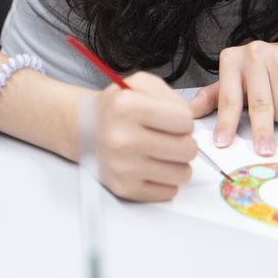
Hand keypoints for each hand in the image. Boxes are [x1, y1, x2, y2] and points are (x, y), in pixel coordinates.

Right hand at [90, 71, 196, 201]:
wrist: (87, 130)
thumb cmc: (118, 108)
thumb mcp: (140, 85)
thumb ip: (171, 96)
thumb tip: (190, 120)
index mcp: (125, 107)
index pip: (184, 120)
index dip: (183, 119)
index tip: (171, 120)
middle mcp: (121, 138)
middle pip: (187, 149)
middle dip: (185, 142)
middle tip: (170, 138)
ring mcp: (122, 167)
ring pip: (183, 174)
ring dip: (178, 163)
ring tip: (162, 153)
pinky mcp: (125, 189)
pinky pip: (169, 192)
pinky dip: (166, 180)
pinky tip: (152, 166)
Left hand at [190, 40, 277, 156]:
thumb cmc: (264, 73)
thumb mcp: (235, 82)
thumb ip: (213, 97)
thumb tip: (191, 111)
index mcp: (232, 59)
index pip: (227, 98)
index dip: (225, 123)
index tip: (223, 143)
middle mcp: (254, 53)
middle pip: (259, 105)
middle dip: (261, 131)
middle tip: (263, 150)